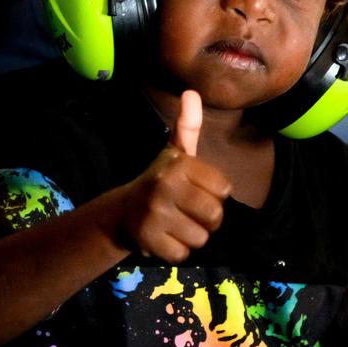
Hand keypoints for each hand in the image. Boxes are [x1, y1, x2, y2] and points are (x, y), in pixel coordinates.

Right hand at [117, 91, 230, 261]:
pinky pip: (183, 255)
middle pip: (215, 216)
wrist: (123, 212)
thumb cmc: (160, 181)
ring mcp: (155, 215)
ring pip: (201, 238)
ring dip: (192, 236)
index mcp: (179, 164)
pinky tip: (164, 237)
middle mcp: (165, 186)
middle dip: (206, 219)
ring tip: (175, 223)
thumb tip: (192, 92)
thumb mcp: (175, 152)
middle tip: (188, 211)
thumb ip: (188, 126)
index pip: (224, 188)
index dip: (214, 193)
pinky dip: (177, 251)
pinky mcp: (148, 241)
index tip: (196, 189)